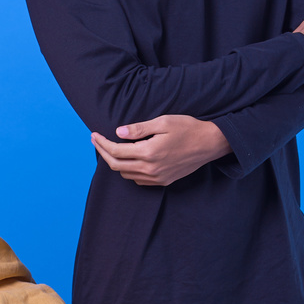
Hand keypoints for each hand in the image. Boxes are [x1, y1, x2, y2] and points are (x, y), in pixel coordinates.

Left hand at [92, 115, 231, 186]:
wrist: (210, 144)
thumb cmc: (188, 128)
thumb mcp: (163, 122)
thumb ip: (139, 129)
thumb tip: (118, 132)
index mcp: (149, 152)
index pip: (115, 151)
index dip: (101, 143)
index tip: (94, 135)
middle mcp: (151, 168)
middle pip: (116, 165)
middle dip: (102, 152)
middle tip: (96, 140)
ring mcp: (157, 177)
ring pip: (126, 174)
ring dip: (114, 162)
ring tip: (110, 148)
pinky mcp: (163, 181)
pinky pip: (138, 180)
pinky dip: (128, 171)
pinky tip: (128, 159)